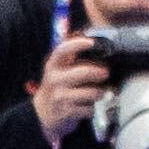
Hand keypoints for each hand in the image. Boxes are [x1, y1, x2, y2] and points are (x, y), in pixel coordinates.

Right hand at [34, 24, 113, 139]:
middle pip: (81, 73)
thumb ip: (73, 54)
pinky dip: (93, 108)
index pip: (63, 50)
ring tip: (100, 92)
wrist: (43, 112)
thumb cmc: (58, 86)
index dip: (78, 44)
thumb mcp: (60, 69)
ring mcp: (60, 96)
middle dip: (97, 72)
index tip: (92, 42)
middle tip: (105, 73)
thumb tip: (91, 36)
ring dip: (99, 92)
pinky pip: (88, 109)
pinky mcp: (66, 112)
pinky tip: (90, 105)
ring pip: (89, 93)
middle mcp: (55, 79)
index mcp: (53, 65)